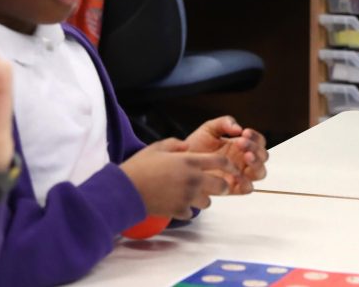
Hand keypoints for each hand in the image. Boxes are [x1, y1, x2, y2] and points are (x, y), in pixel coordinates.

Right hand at [120, 138, 239, 219]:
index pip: (221, 163)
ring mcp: (187, 197)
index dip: (230, 166)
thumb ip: (176, 144)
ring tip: (191, 194)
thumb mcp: (157, 147)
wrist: (126, 189)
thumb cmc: (140, 166)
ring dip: (203, 198)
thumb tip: (186, 147)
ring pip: (208, 202)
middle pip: (221, 186)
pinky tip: (177, 202)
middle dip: (222, 185)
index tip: (232, 168)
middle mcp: (192, 179)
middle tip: (216, 185)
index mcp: (189, 161)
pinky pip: (191, 213)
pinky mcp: (179, 211)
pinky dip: (186, 209)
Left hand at [184, 116, 267, 193]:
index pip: (259, 141)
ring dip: (257, 163)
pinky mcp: (231, 188)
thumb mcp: (209, 129)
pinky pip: (247, 188)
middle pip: (263, 157)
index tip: (245, 132)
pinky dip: (247, 182)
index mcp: (241, 146)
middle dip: (256, 148)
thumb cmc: (196, 146)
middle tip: (241, 142)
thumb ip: (224, 123)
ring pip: (260, 173)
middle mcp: (243, 161)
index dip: (256, 137)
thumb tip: (238, 128)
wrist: (180, 161)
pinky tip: (238, 174)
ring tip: (246, 155)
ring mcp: (239, 174)